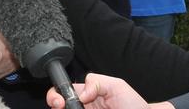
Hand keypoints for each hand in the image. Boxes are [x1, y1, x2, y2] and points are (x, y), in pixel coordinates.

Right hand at [46, 73, 172, 108]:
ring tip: (64, 108)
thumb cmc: (134, 106)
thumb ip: (96, 82)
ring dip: (60, 108)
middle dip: (54, 102)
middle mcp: (83, 107)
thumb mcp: (117, 86)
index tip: (58, 100)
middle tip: (59, 106)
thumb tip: (81, 94)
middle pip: (59, 104)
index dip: (56, 94)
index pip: (63, 91)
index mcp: (86, 94)